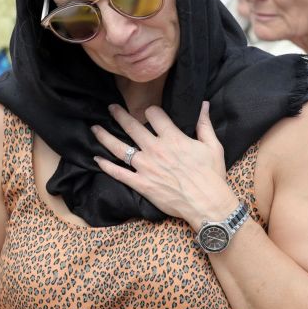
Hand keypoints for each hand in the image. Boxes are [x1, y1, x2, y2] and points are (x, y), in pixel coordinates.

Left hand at [91, 102, 236, 229]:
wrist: (207, 204)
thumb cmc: (212, 175)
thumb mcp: (212, 146)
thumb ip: (204, 124)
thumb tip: (203, 104)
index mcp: (173, 138)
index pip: (154, 115)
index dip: (151, 111)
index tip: (148, 112)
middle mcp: (156, 150)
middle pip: (132, 127)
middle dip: (119, 115)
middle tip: (111, 108)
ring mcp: (146, 167)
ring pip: (119, 148)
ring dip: (105, 137)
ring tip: (95, 128)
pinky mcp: (141, 184)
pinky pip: (119, 173)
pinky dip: (106, 166)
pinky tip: (96, 159)